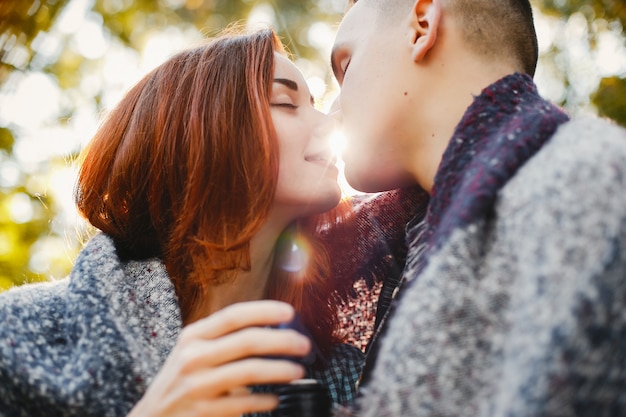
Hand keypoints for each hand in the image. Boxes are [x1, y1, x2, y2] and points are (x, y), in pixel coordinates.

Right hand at [128, 300, 310, 416]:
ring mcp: (196, 385)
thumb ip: (224, 340)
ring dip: (281, 369)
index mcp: (193, 336)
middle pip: (248, 340)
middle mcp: (192, 356)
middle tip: (305, 346)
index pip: (233, 315)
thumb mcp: (193, 352)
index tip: (290, 312)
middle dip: (283, 341)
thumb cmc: (181, 381)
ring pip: (250, 370)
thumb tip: (274, 329)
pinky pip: (245, 402)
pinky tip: (276, 399)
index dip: (265, 310)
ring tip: (298, 371)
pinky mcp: (203, 412)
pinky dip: (266, 400)